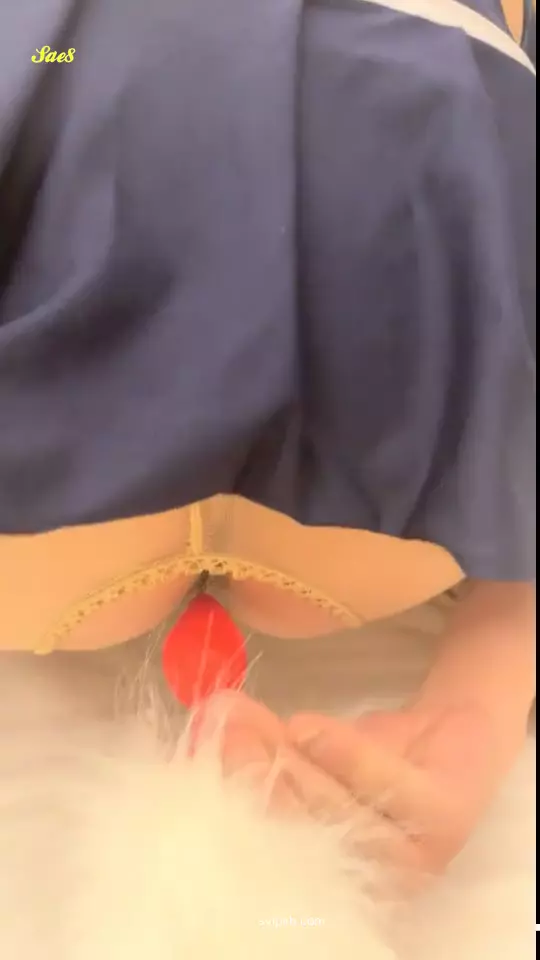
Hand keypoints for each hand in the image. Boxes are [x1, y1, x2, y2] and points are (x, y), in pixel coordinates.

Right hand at [191, 692, 500, 885]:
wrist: (449, 728)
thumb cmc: (367, 752)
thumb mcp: (304, 748)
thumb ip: (260, 740)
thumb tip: (209, 716)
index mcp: (327, 874)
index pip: (267, 851)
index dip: (229, 803)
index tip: (198, 754)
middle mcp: (367, 878)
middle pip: (297, 834)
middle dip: (253, 777)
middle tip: (224, 730)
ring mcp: (412, 856)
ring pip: (337, 815)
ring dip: (291, 765)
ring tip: (257, 723)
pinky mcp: (444, 817)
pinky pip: (388, 788)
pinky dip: (346, 757)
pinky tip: (309, 729)